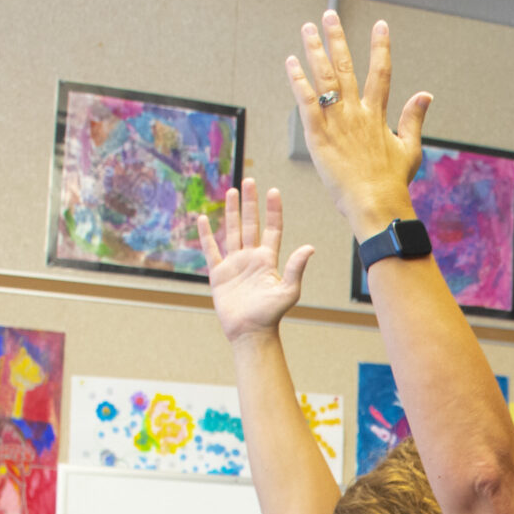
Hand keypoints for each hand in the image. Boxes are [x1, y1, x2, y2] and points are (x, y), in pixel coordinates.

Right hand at [196, 180, 314, 343]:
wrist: (250, 331)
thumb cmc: (271, 314)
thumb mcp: (288, 291)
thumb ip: (295, 268)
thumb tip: (309, 247)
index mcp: (268, 260)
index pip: (272, 229)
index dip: (273, 211)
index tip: (273, 191)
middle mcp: (252, 258)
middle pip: (251, 225)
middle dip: (251, 204)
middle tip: (250, 182)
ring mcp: (235, 264)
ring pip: (232, 232)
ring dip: (232, 212)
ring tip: (232, 192)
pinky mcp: (219, 273)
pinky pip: (211, 250)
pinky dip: (206, 235)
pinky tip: (204, 218)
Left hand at [286, 13, 431, 234]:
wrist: (376, 203)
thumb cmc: (393, 182)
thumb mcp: (410, 149)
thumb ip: (414, 119)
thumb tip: (426, 94)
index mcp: (377, 115)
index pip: (381, 73)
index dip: (381, 47)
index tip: (381, 25)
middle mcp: (356, 112)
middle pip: (346, 67)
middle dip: (338, 39)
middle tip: (329, 15)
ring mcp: (337, 122)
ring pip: (323, 78)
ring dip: (314, 51)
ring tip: (307, 28)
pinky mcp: (318, 135)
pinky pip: (306, 101)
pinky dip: (298, 81)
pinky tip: (291, 62)